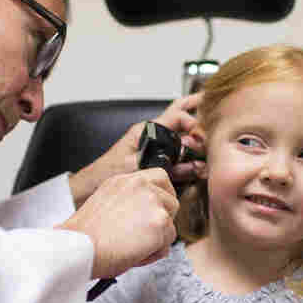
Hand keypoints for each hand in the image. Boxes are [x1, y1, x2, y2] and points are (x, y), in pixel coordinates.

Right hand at [60, 168, 178, 278]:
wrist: (79, 248)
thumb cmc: (84, 237)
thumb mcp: (103, 205)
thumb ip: (127, 203)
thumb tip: (142, 217)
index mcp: (123, 181)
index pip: (159, 177)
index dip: (163, 196)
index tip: (159, 209)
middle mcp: (140, 185)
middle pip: (172, 201)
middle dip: (164, 221)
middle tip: (146, 235)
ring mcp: (152, 202)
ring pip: (170, 225)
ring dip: (156, 240)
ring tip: (132, 248)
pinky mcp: (160, 221)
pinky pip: (167, 244)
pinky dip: (153, 254)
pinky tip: (135, 255)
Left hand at [69, 93, 204, 207]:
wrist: (89, 188)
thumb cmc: (104, 174)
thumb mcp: (133, 164)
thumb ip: (159, 159)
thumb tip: (185, 156)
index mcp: (146, 130)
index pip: (177, 114)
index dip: (193, 120)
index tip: (202, 134)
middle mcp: (153, 137)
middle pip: (182, 121)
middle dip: (199, 120)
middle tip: (213, 123)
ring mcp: (155, 150)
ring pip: (182, 142)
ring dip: (196, 147)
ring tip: (206, 155)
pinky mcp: (155, 165)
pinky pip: (177, 160)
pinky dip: (188, 164)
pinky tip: (196, 169)